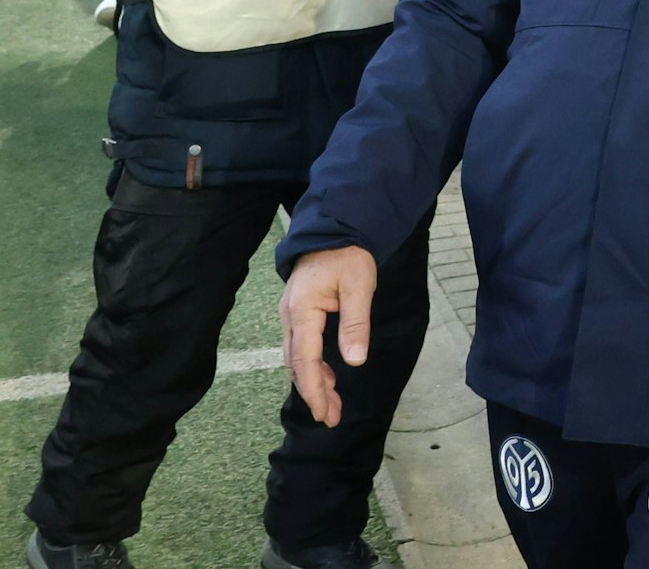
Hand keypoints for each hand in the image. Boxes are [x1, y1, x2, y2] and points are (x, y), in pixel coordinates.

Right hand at [280, 245, 377, 427]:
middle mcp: (290, 315)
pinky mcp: (298, 312)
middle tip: (330, 418)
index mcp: (302, 309)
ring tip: (331, 405)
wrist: (336, 229)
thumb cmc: (349, 255)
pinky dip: (313, 365)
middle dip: (312, 392)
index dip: (313, 389)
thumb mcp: (359, 287)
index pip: (305, 359)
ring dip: (313, 381)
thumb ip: (355, 324)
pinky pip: (301, 346)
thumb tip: (354, 362)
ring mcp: (291, 314)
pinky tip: (330, 377)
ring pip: (297, 357)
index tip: (323, 413)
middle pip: (296, 363)